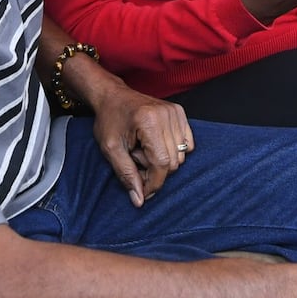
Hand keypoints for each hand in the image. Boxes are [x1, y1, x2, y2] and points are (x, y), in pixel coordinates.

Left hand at [88, 79, 194, 207]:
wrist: (112, 97)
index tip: (143, 192)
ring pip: (181, 156)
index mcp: (149, 122)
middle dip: (155, 172)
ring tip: (143, 151)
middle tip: (135, 164)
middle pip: (173, 162)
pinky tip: (155, 146)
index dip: (153, 183)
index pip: (161, 163)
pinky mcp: (180, 113)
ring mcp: (176, 113)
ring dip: (162, 161)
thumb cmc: (109, 121)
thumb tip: (140, 200)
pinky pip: (187, 144)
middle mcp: (167, 115)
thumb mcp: (111, 149)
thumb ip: (126, 175)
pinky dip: (173, 151)